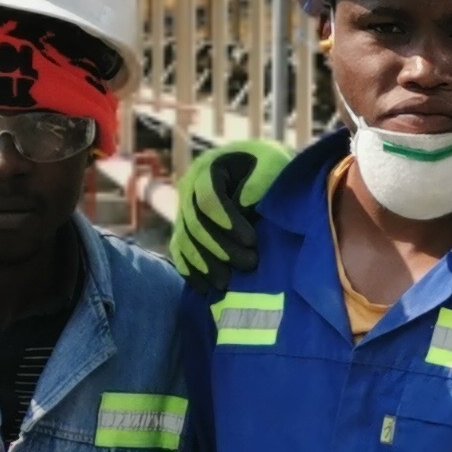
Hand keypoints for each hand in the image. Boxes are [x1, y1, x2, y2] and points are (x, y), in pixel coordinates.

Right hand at [170, 140, 293, 282]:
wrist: (259, 171)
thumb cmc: (268, 166)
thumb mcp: (272, 162)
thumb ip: (262, 177)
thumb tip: (243, 204)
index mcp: (208, 168)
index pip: (209, 198)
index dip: (227, 220)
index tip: (252, 240)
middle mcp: (189, 189)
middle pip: (196, 224)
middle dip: (221, 247)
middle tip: (250, 264)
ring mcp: (184, 211)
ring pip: (185, 241)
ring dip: (205, 264)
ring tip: (228, 283)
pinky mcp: (185, 231)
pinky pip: (180, 252)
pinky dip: (191, 271)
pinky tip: (205, 289)